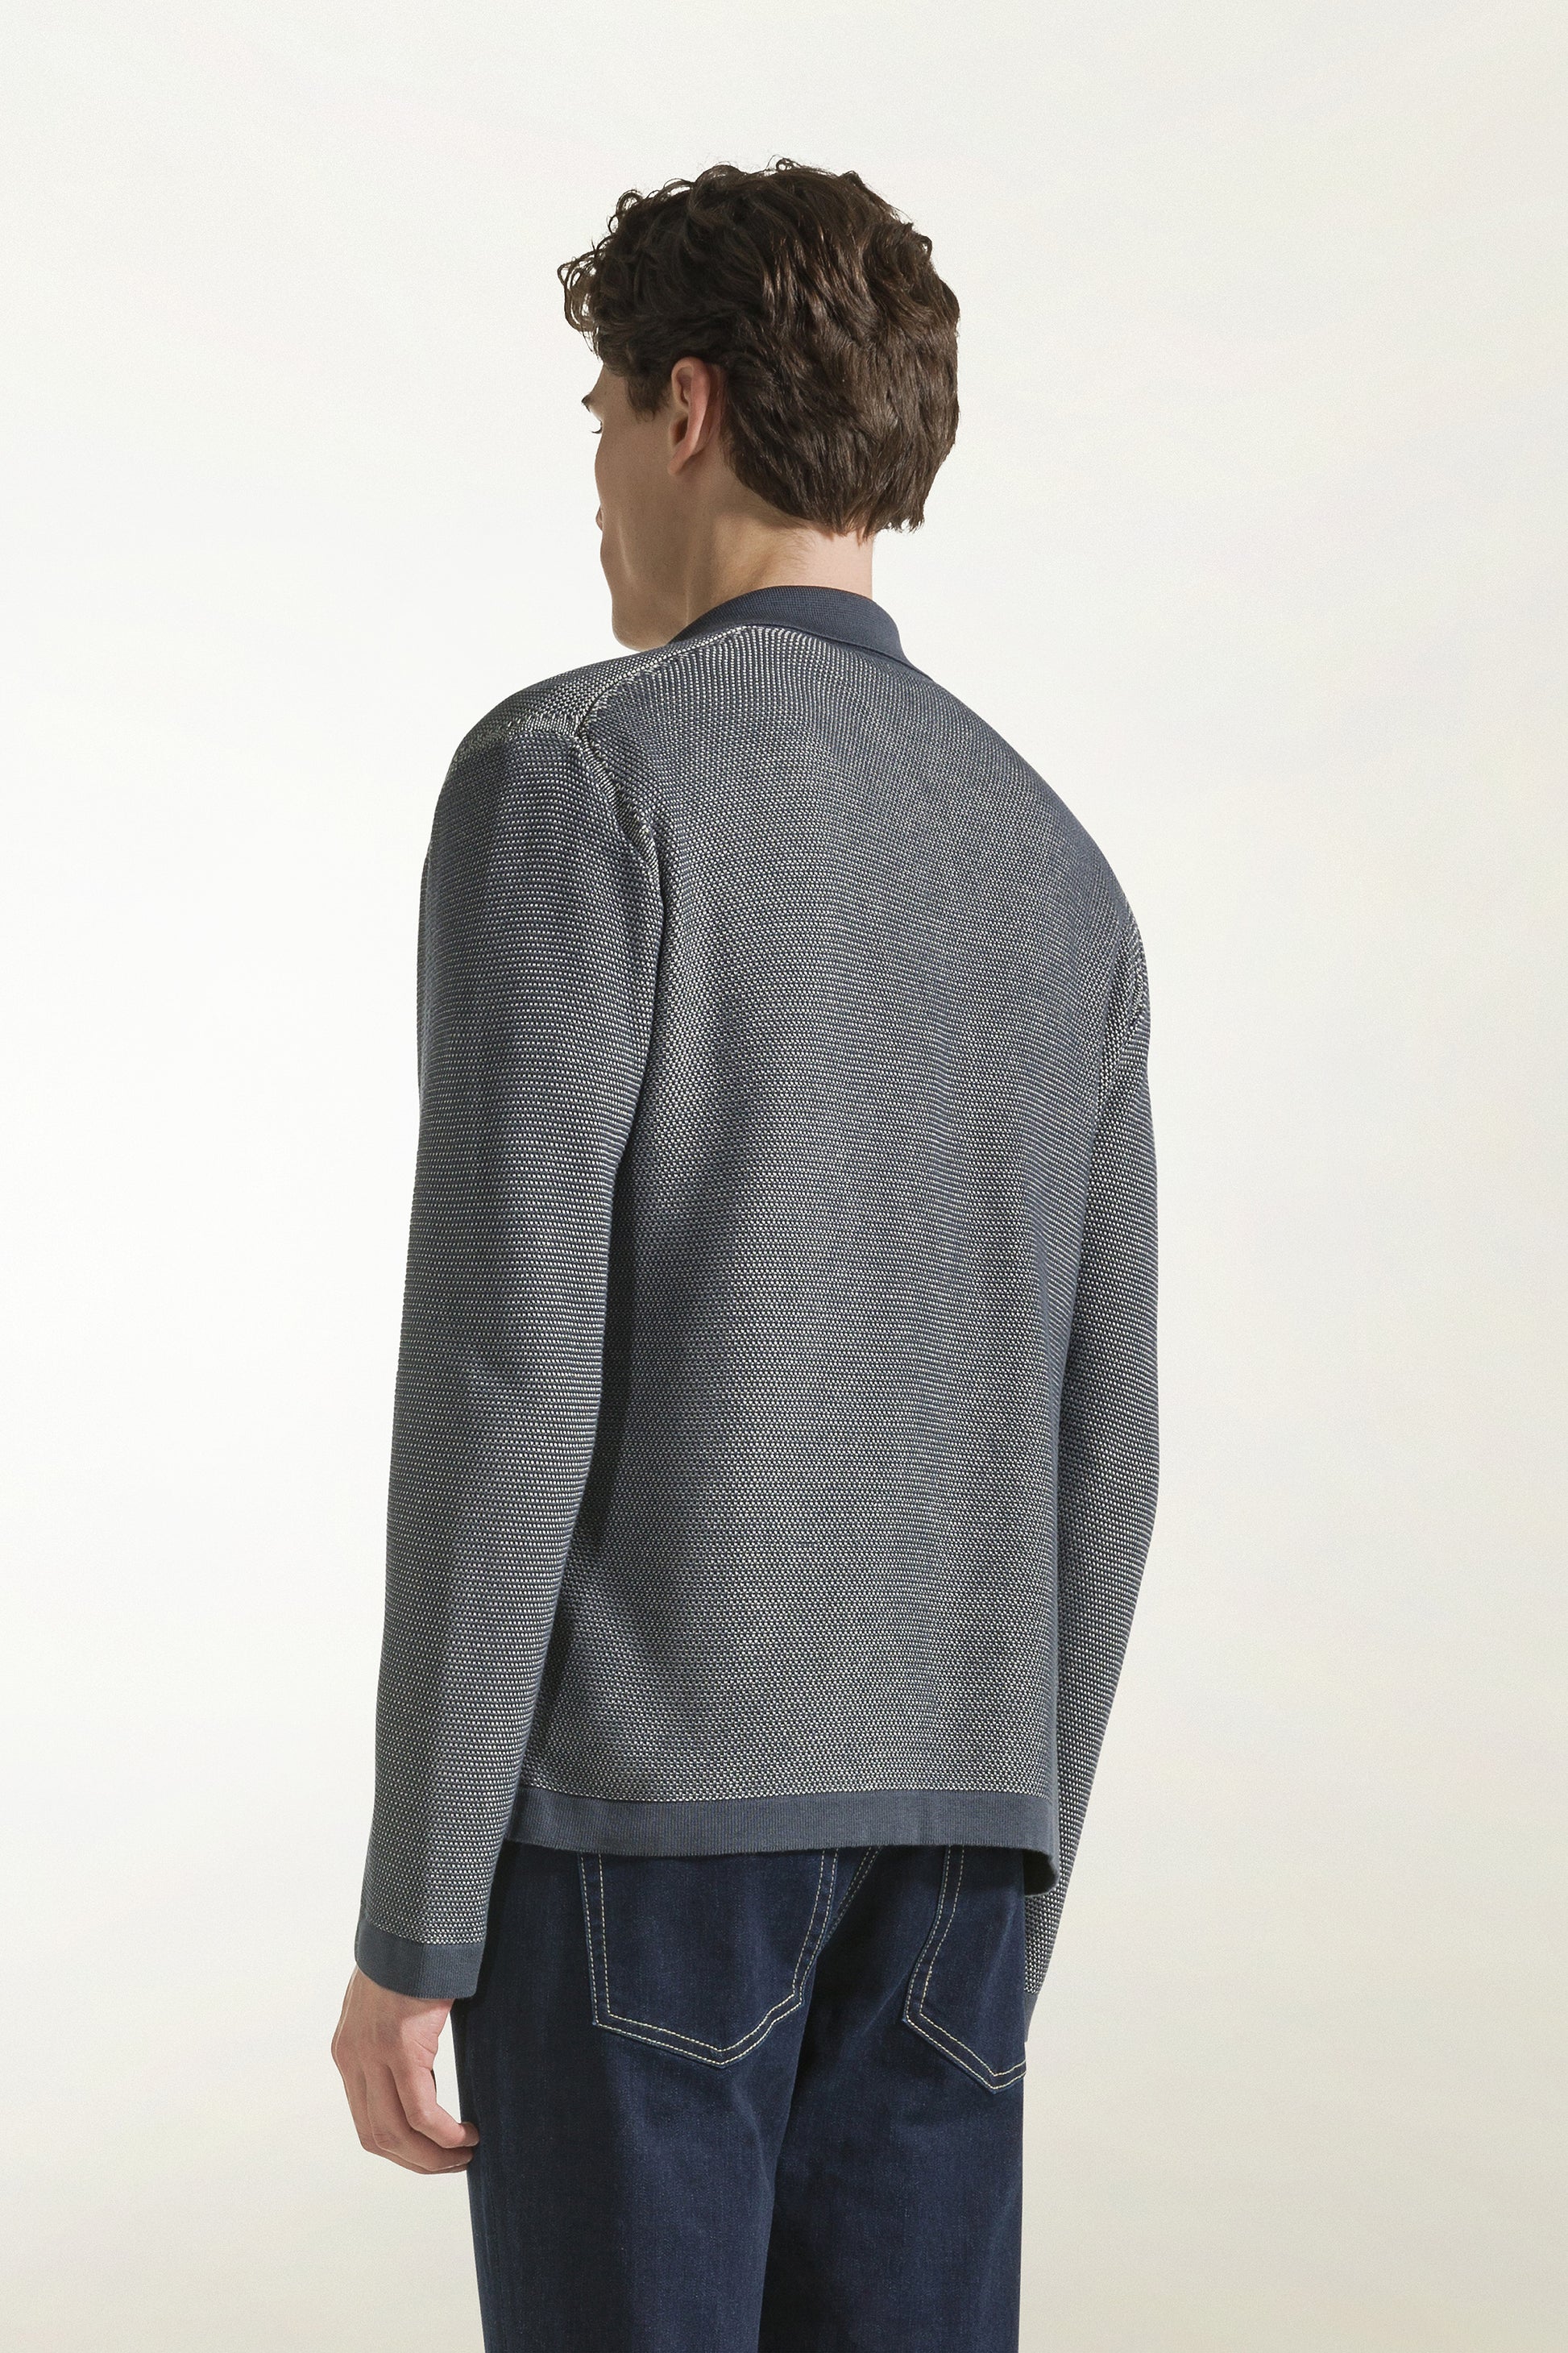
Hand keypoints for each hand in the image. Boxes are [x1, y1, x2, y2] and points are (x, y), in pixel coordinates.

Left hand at [331, 1967, 478, 2174]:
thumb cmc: (412, 1957)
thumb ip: (393, 2038)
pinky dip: (445, 2134)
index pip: (367, 2122)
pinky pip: (421, 2111)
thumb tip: (419, 2065)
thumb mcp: (391, 2005)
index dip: (401, 2149)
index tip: (433, 2153)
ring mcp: (373, 2055)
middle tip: (453, 2164)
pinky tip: (467, 2135)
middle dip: (418, 2161)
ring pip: (397, 2133)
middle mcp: (352, 2059)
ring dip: (433, 2156)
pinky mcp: (400, 2047)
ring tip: (465, 2155)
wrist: (413, 1920)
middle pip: (378, 2137)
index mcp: (348, 2052)